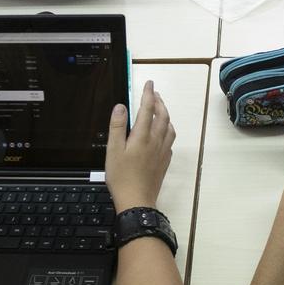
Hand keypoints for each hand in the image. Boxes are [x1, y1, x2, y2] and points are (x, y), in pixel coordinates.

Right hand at [105, 81, 175, 212]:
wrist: (137, 201)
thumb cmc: (121, 177)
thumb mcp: (113, 151)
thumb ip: (117, 127)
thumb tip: (121, 107)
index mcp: (142, 136)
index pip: (147, 109)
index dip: (148, 94)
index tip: (149, 83)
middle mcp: (156, 141)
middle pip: (162, 116)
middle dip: (159, 102)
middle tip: (154, 93)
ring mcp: (162, 152)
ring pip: (169, 127)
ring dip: (166, 115)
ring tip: (160, 109)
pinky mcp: (164, 162)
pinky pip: (170, 140)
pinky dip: (168, 130)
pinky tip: (163, 133)